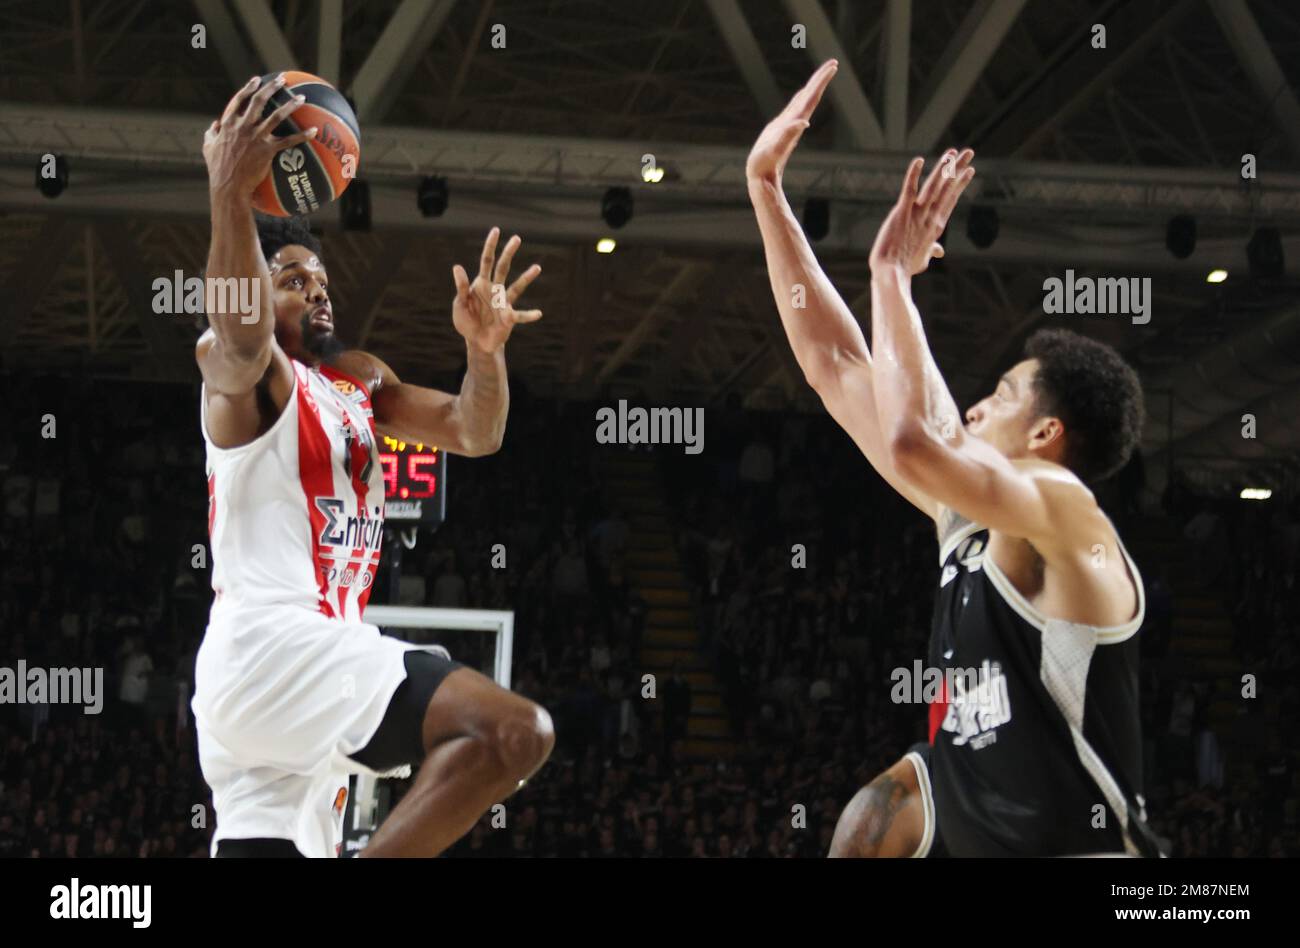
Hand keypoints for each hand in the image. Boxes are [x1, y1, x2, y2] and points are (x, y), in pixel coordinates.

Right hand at [203, 74, 318, 198]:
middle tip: (282, 80)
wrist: (228, 186)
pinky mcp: (267, 150)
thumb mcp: (208, 147)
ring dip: (290, 105)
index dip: (248, 88)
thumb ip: (211, 134)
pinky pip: (289, 141)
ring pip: (276, 116)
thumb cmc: (218, 169)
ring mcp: (256, 137)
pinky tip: (314, 131)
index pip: (239, 100)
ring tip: (302, 98)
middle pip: (259, 100)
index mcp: (228, 123)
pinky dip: (303, 136)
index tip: (257, 80)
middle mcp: (243, 126)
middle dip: (271, 87)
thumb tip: (213, 125)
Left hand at [452, 228, 542, 353]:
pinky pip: (520, 315)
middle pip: (503, 267)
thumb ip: (461, 287)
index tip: (496, 230)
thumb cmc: (466, 321)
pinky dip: (529, 315)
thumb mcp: (459, 304)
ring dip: (526, 278)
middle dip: (509, 253)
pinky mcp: (509, 318)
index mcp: (481, 284)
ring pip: (517, 287)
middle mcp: (495, 289)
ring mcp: (503, 303)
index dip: (490, 246)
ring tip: (537, 267)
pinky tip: (538, 314)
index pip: (487, 261)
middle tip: (517, 238)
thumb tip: (457, 266)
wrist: (476, 341)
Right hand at [745, 60, 836, 185]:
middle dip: (821, 79)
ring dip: (813, 88)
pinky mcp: (782, 130)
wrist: (763, 179)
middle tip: (833, 64)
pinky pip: (794, 109)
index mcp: (795, 122)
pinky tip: (801, 96)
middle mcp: (795, 122)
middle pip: (811, 96)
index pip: (810, 97)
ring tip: (821, 76)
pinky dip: (800, 98)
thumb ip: (788, 136)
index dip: (820, 81)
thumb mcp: (774, 151)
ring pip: (804, 102)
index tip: (832, 66)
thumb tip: (804, 123)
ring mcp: (789, 125)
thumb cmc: (765, 165)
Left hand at [869, 148, 975, 276]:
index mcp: (935, 226)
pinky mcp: (901, 213)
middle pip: (947, 188)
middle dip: (958, 169)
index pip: (951, 199)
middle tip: (969, 152)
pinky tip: (918, 160)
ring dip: (943, 168)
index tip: (969, 170)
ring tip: (952, 152)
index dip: (960, 183)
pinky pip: (909, 190)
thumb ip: (931, 249)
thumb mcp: (923, 258)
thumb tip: (939, 251)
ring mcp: (917, 214)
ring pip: (933, 186)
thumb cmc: (904, 268)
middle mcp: (930, 218)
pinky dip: (913, 175)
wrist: (890, 275)